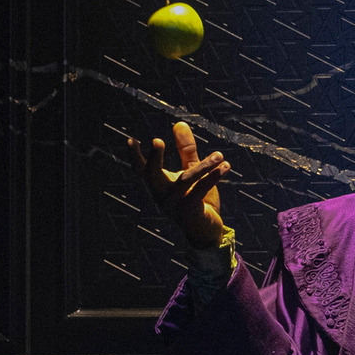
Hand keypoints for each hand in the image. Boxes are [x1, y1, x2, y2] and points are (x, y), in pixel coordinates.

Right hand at [127, 121, 228, 246]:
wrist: (205, 231)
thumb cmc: (196, 199)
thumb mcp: (191, 171)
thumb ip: (186, 149)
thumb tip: (179, 123)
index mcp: (157, 185)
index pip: (142, 170)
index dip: (134, 156)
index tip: (130, 140)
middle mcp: (161, 196)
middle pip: (152, 175)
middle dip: (154, 158)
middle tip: (157, 140)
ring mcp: (173, 206)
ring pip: (185, 180)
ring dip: (204, 166)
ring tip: (219, 155)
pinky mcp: (189, 213)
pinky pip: (200, 190)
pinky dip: (213, 177)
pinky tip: (224, 167)